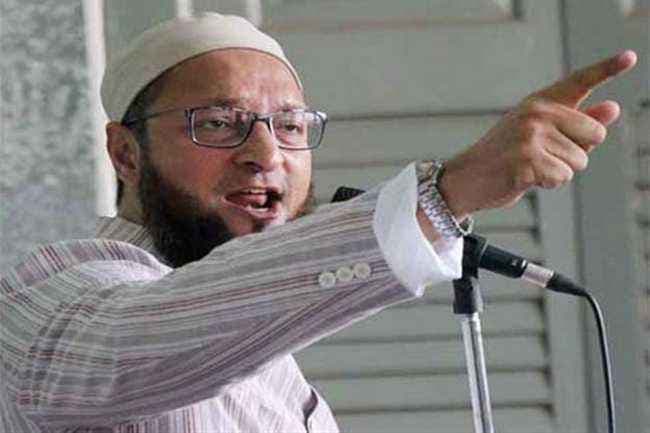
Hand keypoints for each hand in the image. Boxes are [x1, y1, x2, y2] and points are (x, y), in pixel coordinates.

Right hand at [439, 50, 637, 219]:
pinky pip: (563, 177)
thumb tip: (613, 109)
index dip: (607, 68)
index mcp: (540, 103)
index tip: (630, 57)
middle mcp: (537, 113)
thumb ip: (576, 123)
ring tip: (530, 167)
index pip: (579, 82)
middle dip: (578, 153)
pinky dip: (549, 184)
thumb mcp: (539, 135)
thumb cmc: (503, 157)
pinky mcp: (528, 160)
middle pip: (594, 134)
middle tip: (543, 156)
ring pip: (580, 161)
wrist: (466, 178)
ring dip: (560, 172)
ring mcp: (531, 136)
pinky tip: (525, 178)